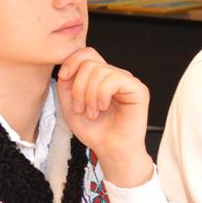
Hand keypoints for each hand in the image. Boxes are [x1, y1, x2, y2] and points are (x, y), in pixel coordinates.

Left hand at [57, 47, 153, 187]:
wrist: (109, 149)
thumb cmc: (93, 129)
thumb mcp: (69, 102)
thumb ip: (66, 81)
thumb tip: (68, 65)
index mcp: (100, 76)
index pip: (85, 53)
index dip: (71, 63)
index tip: (63, 79)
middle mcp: (114, 75)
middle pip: (89, 61)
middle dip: (78, 86)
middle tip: (82, 108)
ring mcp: (127, 80)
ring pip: (99, 70)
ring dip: (89, 95)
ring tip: (92, 112)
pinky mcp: (138, 89)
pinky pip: (114, 79)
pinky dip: (102, 95)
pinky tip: (103, 108)